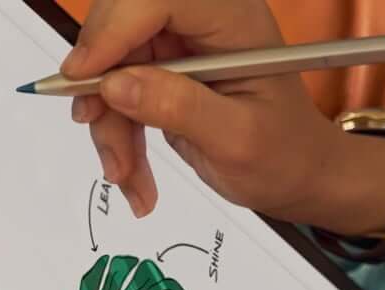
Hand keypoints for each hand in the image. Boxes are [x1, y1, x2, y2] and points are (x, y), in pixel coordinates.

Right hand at [64, 0, 384, 226]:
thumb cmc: (287, 156)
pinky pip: (115, 91)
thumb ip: (180, 107)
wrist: (299, 177)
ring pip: (109, 66)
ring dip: (107, 123)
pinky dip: (114, 133)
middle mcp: (202, 20)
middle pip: (121, 27)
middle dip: (102, 85)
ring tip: (126, 175)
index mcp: (234, 18)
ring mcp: (179, 44)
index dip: (114, 29)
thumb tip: (115, 84)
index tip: (86, 77)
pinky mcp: (161, 71)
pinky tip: (132, 174)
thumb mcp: (239, 140)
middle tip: (97, 128)